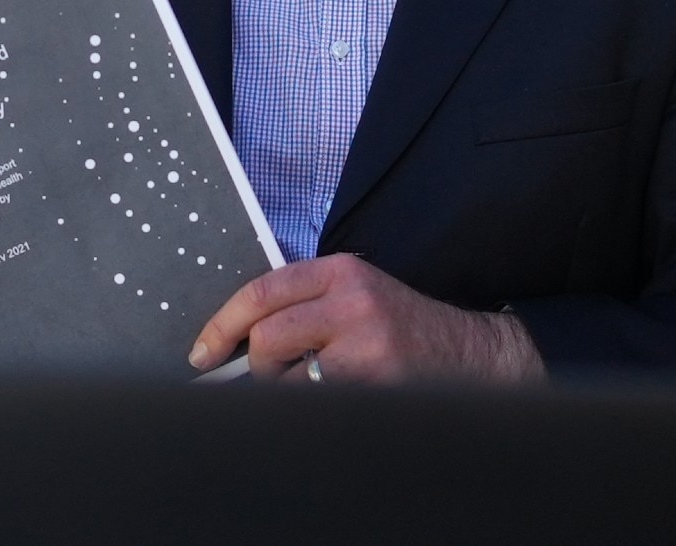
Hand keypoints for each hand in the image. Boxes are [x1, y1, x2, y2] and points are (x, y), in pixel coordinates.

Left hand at [189, 253, 545, 385]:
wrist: (471, 354)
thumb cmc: (402, 327)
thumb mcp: (356, 294)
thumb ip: (304, 301)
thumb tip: (236, 335)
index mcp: (341, 271)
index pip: (262, 291)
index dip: (223, 325)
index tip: (204, 351)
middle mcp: (352, 301)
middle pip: (266, 336)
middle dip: (258, 365)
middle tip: (272, 374)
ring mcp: (365, 344)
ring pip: (286, 377)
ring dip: (288, 389)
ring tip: (318, 383)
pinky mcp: (375, 382)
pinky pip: (316, 402)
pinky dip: (314, 405)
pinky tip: (341, 396)